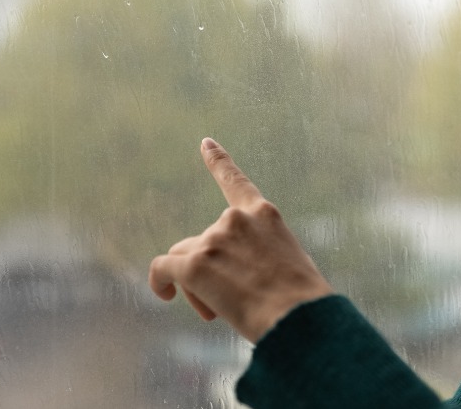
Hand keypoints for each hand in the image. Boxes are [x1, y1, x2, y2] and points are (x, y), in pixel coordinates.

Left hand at [148, 137, 333, 342]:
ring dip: (196, 283)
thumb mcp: (288, 262)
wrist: (297, 317)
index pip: (236, 181)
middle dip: (208, 266)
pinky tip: (165, 295)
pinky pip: (163, 269)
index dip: (219, 161)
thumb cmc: (300, 300)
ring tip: (219, 311)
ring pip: (186, 258)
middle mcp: (235, 219)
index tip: (206, 143)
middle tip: (227, 300)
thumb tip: (231, 276)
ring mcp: (213, 240)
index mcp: (264, 214)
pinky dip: (160, 282)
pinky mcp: (194, 265)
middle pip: (203, 240)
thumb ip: (257, 254)